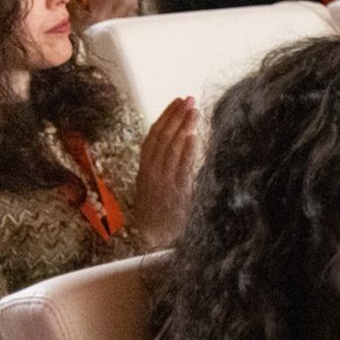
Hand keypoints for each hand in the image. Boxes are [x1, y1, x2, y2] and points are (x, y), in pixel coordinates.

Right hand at [134, 96, 197, 246]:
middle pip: (163, 137)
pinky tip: (194, 137)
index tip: (177, 102)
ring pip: (172, 149)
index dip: (165, 117)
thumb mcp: (154, 188)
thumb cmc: (158, 214)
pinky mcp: (176, 192)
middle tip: (189, 99)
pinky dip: (187, 151)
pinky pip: (181, 168)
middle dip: (176, 116)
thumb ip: (163, 168)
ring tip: (194, 112)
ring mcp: (163, 181)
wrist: (154, 240)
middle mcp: (152, 172)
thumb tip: (180, 145)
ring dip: (184, 128)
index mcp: (145, 169)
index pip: (154, 136)